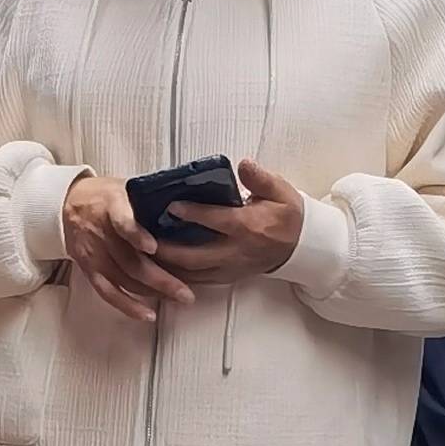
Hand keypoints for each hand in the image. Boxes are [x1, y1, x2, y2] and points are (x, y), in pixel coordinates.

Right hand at [60, 172, 197, 323]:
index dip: (136, 235)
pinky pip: (109, 293)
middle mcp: (101, 233)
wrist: (67, 203)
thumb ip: (148, 199)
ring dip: (153, 293)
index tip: (153, 246)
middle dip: (161, 279)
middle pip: (131, 261)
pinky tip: (147, 314)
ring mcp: (94, 255)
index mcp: (111, 205)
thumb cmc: (104, 195)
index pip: (121, 221)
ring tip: (178, 299)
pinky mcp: (89, 270)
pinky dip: (128, 305)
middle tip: (186, 291)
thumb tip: (186, 209)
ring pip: (125, 280)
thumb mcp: (125, 187)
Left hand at [142, 155, 305, 287]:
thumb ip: (260, 178)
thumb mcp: (281, 191)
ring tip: (143, 254)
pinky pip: (197, 281)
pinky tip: (159, 268)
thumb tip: (243, 164)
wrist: (301, 246)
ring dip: (166, 267)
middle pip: (194, 255)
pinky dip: (176, 276)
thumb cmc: (287, 215)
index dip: (192, 213)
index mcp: (248, 226)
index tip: (171, 205)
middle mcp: (235, 251)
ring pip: (192, 273)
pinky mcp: (226, 278)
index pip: (216, 220)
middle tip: (143, 239)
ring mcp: (229, 269)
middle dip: (167, 250)